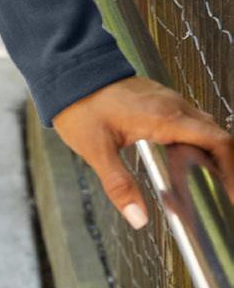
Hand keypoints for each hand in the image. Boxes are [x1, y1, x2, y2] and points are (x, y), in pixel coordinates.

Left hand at [51, 74, 233, 229]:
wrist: (69, 69)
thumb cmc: (81, 105)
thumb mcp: (96, 150)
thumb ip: (119, 185)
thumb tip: (139, 218)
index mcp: (165, 117)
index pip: (217, 141)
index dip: (232, 168)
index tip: (232, 194)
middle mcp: (174, 106)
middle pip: (217, 135)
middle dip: (227, 166)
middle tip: (225, 196)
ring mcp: (168, 101)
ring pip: (205, 127)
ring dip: (214, 154)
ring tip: (212, 185)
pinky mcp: (160, 101)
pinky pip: (191, 121)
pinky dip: (199, 143)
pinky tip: (189, 162)